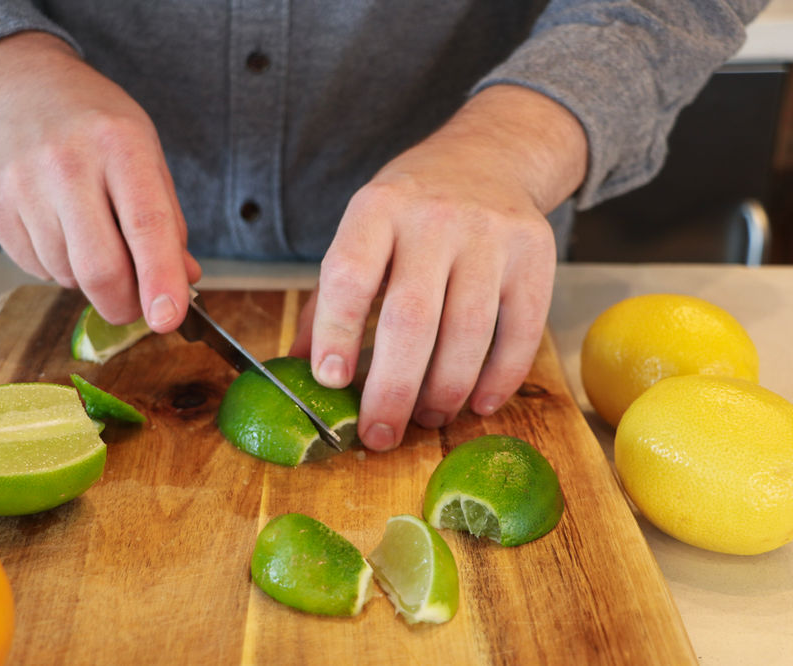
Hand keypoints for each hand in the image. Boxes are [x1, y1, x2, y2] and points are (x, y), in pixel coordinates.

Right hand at [0, 32, 199, 329]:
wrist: (28, 91)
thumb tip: (183, 282)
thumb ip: (169, 224)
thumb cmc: (101, 131)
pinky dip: (58, 267)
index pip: (145, 226)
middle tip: (136, 305)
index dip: (159, 279)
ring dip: (88, 278)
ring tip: (91, 235)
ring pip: (67, 275)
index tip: (167, 319)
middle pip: (99, 268)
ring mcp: (21, 184)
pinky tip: (60, 228)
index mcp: (120, 145)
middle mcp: (66, 161)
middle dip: (124, 304)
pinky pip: (36, 269)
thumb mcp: (149, 159)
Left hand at [290, 85, 586, 450]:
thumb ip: (329, 298)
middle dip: (392, 390)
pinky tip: (476, 403)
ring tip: (426, 417)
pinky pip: (520, 331)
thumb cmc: (410, 209)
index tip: (331, 381)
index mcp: (377, 208)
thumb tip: (298, 367)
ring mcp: (490, 235)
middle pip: (412, 318)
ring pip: (469, 332)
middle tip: (379, 434)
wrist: (489, 157)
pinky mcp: (536, 255)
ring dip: (444, 391)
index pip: (349, 275)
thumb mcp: (361, 233)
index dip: (335, 333)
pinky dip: (498, 379)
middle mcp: (434, 218)